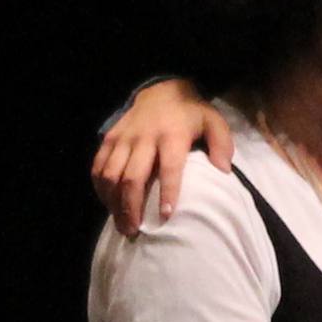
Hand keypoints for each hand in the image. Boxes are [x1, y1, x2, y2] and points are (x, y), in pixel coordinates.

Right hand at [91, 77, 234, 234]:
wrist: (161, 90)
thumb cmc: (190, 114)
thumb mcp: (213, 121)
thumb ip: (222, 144)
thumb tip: (223, 170)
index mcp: (172, 134)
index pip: (169, 167)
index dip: (167, 192)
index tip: (166, 217)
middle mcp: (144, 137)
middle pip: (133, 177)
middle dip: (131, 207)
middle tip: (134, 231)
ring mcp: (124, 137)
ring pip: (111, 174)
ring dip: (114, 202)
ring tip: (121, 224)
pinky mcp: (110, 138)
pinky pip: (98, 166)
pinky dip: (100, 187)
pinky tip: (108, 204)